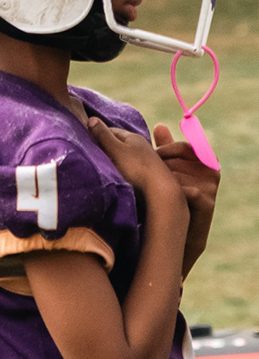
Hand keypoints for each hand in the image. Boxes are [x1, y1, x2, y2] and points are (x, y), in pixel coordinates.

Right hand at [84, 110, 182, 216]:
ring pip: (123, 156)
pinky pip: (127, 168)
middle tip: (89, 153)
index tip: (85, 139)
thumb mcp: (116, 149)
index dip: (98, 133)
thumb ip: (103, 136)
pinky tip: (113, 176)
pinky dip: (118, 169)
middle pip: (118, 144)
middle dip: (105, 146)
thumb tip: (91, 118)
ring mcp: (143, 161)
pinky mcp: (145, 176)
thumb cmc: (136, 167)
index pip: (112, 131)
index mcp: (133, 137)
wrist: (159, 191)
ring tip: (99, 165)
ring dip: (112, 159)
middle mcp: (140, 147)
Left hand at [151, 121, 219, 271]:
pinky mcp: (208, 201)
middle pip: (180, 161)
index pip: (185, 147)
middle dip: (160, 168)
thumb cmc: (173, 198)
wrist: (182, 232)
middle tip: (145, 176)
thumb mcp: (170, 170)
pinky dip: (171, 195)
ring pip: (178, 176)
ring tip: (150, 191)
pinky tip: (162, 201)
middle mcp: (212, 170)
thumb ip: (167, 148)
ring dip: (162, 183)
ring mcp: (211, 186)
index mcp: (205, 158)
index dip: (164, 152)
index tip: (149, 160)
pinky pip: (184, 191)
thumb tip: (160, 125)